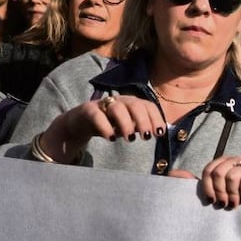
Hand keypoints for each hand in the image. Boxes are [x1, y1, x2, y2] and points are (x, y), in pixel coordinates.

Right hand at [40, 94, 163, 162]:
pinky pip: (97, 115)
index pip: (148, 106)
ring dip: (126, 124)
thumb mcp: (128, 126)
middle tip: (146, 138)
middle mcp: (120, 101)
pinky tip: (110, 138)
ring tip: (130, 139)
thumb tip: (160, 132)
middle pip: (135, 105)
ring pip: (117, 108)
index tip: (160, 133)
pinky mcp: (88, 110)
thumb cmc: (110, 124)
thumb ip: (142, 128)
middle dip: (143, 120)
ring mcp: (103, 104)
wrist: (80, 122)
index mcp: (133, 103)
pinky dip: (105, 126)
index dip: (156, 118)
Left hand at [198, 154, 240, 208]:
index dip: (207, 187)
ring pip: (232, 176)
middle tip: (223, 204)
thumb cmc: (233, 197)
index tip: (211, 201)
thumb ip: (194, 183)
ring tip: (234, 204)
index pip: (208, 170)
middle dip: (220, 192)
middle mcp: (234, 160)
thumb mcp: (213, 191)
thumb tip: (173, 173)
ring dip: (232, 195)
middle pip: (219, 172)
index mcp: (222, 162)